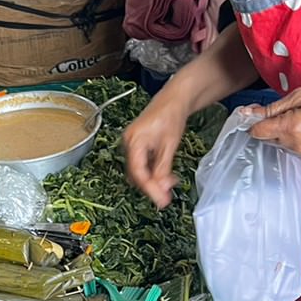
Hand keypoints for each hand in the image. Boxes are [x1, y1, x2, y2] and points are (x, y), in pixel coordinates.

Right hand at [122, 91, 189, 208]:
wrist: (173, 100)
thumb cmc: (171, 115)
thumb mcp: (170, 145)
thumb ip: (163, 168)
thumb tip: (161, 190)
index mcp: (134, 140)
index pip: (138, 172)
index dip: (149, 189)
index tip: (161, 201)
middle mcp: (128, 143)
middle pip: (136, 174)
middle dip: (151, 187)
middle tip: (166, 198)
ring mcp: (131, 144)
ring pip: (138, 171)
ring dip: (152, 181)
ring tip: (169, 187)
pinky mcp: (136, 146)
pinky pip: (141, 165)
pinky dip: (152, 173)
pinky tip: (165, 176)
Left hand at [247, 82, 300, 163]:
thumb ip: (272, 107)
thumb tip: (250, 113)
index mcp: (290, 128)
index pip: (257, 132)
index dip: (254, 121)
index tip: (256, 113)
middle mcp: (295, 145)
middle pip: (268, 138)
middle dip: (272, 125)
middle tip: (288, 110)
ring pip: (281, 145)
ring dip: (284, 133)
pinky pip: (295, 149)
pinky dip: (296, 140)